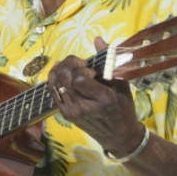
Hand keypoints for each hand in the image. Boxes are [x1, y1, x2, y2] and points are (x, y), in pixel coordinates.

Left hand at [47, 37, 143, 155]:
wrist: (118, 136)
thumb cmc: (124, 108)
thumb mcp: (121, 84)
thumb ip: (108, 60)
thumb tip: (98, 39)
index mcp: (103, 100)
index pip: (79, 79)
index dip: (81, 69)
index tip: (91, 70)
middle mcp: (84, 107)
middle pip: (65, 77)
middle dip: (70, 64)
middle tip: (81, 64)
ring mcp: (72, 112)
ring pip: (56, 83)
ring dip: (62, 69)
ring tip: (72, 67)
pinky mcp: (65, 114)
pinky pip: (53, 91)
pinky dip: (54, 78)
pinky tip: (59, 70)